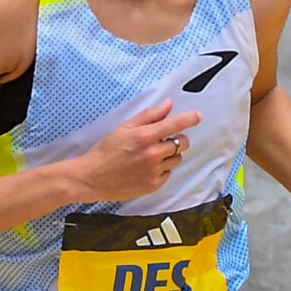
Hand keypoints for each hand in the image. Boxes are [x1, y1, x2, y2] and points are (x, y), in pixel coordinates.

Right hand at [71, 99, 203, 201]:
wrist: (93, 177)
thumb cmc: (107, 150)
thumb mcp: (125, 127)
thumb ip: (149, 116)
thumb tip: (168, 105)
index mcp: (146, 136)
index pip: (176, 124)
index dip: (190, 118)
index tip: (197, 116)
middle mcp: (153, 154)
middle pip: (182, 143)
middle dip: (177, 139)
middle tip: (163, 140)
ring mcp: (154, 171)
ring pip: (177, 159)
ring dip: (170, 155)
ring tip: (151, 155)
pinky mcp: (153, 185)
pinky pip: (168, 173)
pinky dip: (162, 169)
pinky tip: (146, 167)